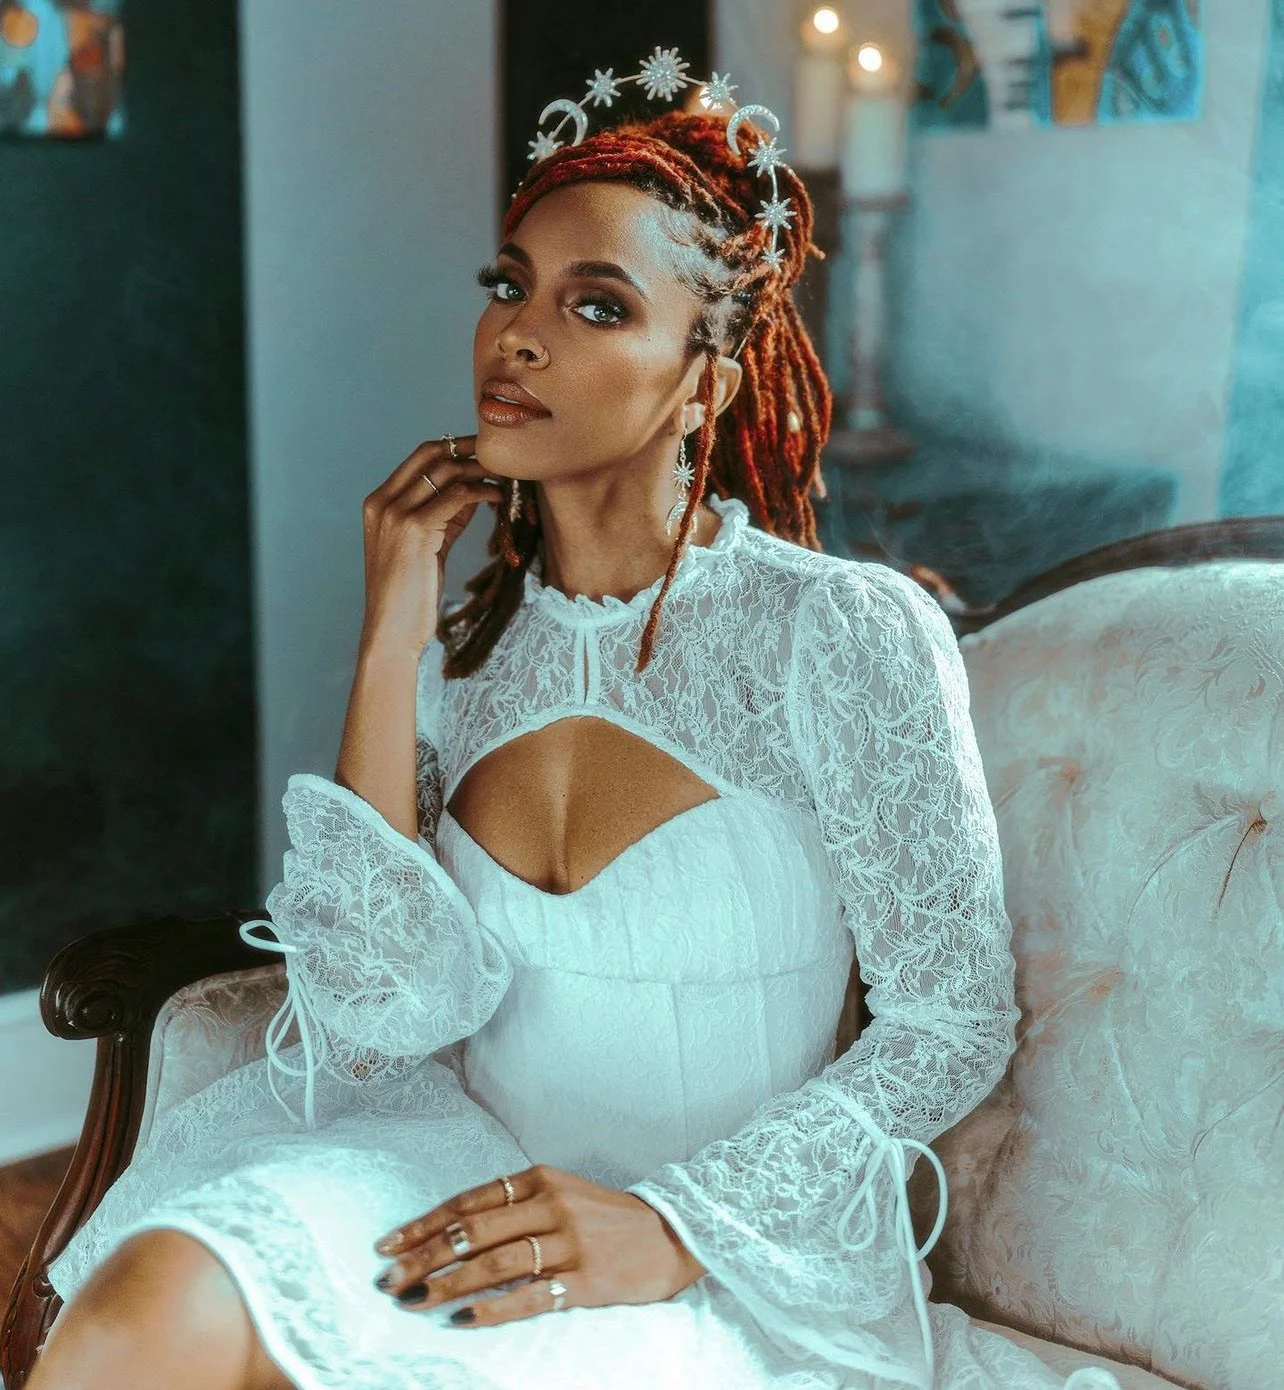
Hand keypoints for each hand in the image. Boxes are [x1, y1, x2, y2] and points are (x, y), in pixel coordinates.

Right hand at [359, 433, 505, 657]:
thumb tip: (472, 489)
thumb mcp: (426, 546)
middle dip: (471, 448)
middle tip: (504, 454)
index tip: (487, 448)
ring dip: (482, 468)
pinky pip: (457, 496)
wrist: (392, 630)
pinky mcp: (414, 530)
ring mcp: (396, 514)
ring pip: (446, 470)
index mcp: (379, 502)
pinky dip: (483, 491)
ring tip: (508, 474)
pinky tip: (500, 497)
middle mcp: (383, 502)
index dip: (457, 445)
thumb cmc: (410, 594)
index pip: (420, 455)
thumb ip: (442, 516)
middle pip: (433, 453)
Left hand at [372, 1164, 707, 1328]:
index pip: (468, 1201)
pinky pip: (530, 1297)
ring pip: (494, 1263)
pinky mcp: (585, 1280)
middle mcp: (550, 1205)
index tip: (388, 1243)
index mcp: (540, 1179)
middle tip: (387, 1279)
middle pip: (472, 1231)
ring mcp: (569, 1243)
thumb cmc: (607, 1217)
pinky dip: (493, 1309)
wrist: (672, 1233)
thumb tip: (454, 1229)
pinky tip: (463, 1320)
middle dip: (423, 1256)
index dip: (425, 1223)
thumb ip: (515, 1204)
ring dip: (447, 1284)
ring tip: (413, 1301)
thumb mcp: (562, 1193)